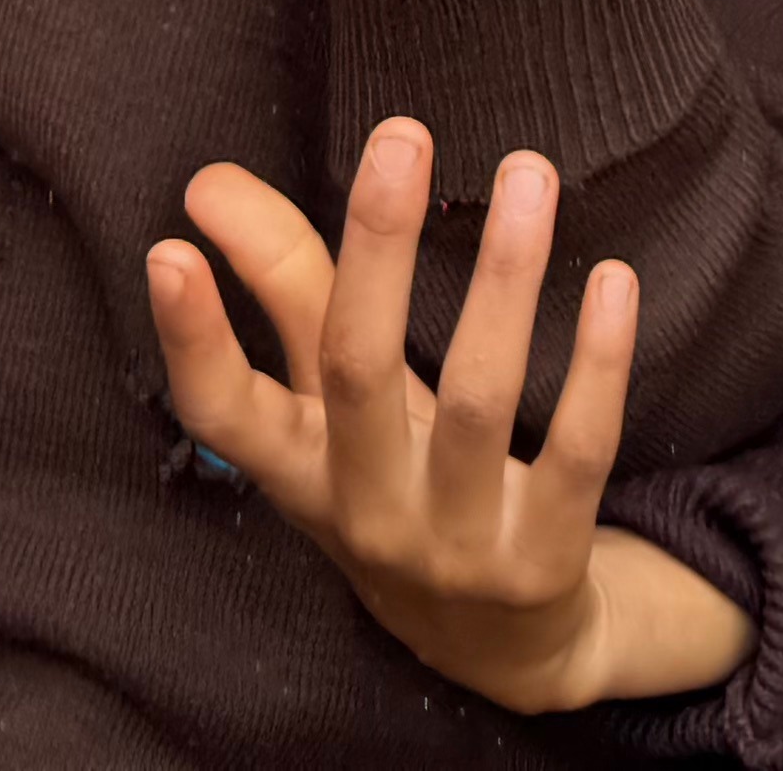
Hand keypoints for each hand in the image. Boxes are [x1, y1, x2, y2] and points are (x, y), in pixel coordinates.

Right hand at [145, 122, 752, 717]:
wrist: (500, 646)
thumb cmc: (397, 483)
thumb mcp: (330, 408)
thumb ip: (284, 288)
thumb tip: (210, 184)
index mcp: (298, 470)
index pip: (223, 412)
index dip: (192, 338)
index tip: (168, 246)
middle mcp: (366, 512)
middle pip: (357, 370)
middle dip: (376, 248)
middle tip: (401, 136)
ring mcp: (456, 544)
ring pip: (477, 400)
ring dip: (503, 279)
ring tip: (530, 172)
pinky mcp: (546, 558)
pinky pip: (580, 451)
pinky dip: (598, 361)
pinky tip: (613, 278)